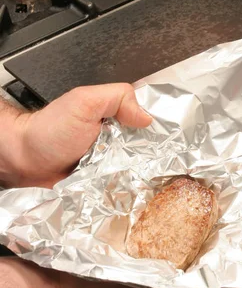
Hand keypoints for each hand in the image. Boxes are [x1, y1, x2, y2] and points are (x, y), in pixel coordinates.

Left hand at [9, 83, 151, 187]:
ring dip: (140, 175)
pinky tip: (128, 190)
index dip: (161, 129)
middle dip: (152, 157)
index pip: (151, 118)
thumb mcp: (84, 102)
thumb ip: (117, 98)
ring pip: (140, 169)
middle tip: (151, 164)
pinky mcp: (106, 182)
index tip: (170, 141)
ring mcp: (113, 162)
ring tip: (141, 179)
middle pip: (150, 147)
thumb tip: (147, 117)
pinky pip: (124, 186)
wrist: (25, 161)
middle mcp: (119, 138)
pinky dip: (126, 188)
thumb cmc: (50, 130)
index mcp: (117, 115)